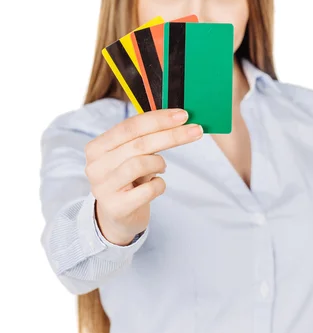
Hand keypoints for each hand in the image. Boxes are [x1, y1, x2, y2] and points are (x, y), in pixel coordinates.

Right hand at [84, 108, 202, 244]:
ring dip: (159, 163)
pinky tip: (157, 185)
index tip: (183, 115)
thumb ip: (145, 137)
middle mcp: (95, 166)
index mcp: (97, 147)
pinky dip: (159, 184)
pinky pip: (148, 190)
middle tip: (196, 130)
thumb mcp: (130, 155)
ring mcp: (103, 188)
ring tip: (161, 167)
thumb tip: (178, 119)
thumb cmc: (128, 180)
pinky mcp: (116, 207)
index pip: (130, 126)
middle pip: (139, 143)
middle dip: (172, 135)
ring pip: (140, 164)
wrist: (117, 217)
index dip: (158, 119)